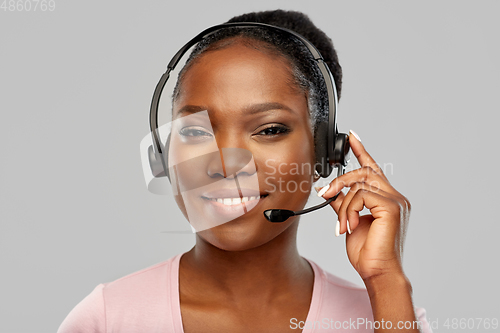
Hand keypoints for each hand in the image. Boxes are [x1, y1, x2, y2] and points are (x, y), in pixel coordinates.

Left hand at [317, 130, 410, 281]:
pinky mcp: (392, 207)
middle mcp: (394, 197)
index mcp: (386, 198)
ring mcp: (396, 201)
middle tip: (325, 193)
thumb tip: (327, 189)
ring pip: (359, 184)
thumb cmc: (367, 251)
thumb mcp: (349, 221)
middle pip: (364, 172)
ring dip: (343, 204)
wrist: (377, 272)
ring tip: (342, 224)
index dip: (361, 151)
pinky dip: (349, 209)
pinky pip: (361, 195)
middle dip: (340, 181)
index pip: (373, 168)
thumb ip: (342, 202)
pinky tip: (350, 225)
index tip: (351, 136)